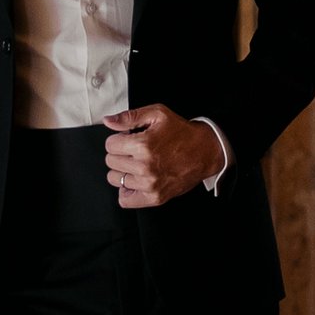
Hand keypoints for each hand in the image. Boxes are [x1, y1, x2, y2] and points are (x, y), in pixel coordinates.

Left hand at [103, 104, 223, 209]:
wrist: (205, 151)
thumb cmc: (182, 132)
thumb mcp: (158, 114)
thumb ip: (130, 117)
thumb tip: (108, 121)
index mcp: (143, 145)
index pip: (110, 145)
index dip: (119, 139)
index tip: (129, 139)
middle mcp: (145, 167)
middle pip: (111, 162)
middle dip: (120, 153)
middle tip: (135, 151)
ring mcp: (150, 185)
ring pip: (115, 179)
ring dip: (123, 171)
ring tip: (138, 164)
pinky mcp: (155, 197)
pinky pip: (125, 200)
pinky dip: (126, 191)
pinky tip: (135, 181)